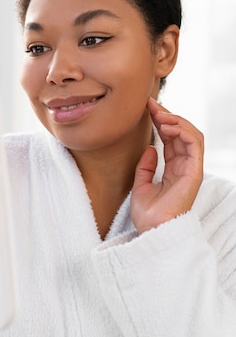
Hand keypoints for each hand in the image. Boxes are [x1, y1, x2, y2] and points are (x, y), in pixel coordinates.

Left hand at [130, 98, 203, 233]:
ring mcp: (191, 169)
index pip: (171, 139)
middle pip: (182, 133)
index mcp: (174, 170)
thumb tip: (149, 147)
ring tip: (159, 114)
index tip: (147, 109)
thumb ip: (145, 167)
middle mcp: (184, 167)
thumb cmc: (147, 215)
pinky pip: (195, 145)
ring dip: (176, 120)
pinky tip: (167, 125)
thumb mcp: (140, 185)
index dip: (161, 122)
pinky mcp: (194, 172)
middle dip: (168, 115)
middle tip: (151, 105)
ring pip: (192, 135)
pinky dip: (183, 131)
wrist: (151, 231)